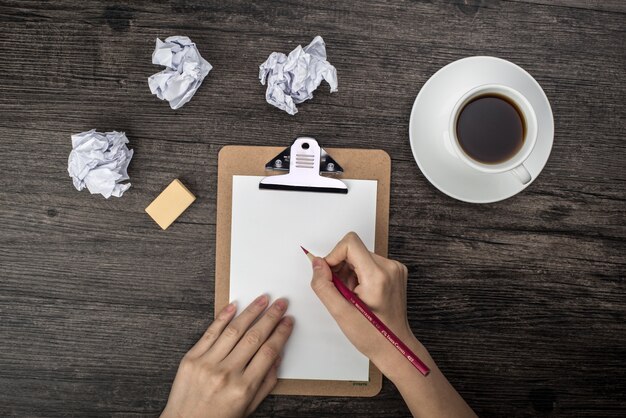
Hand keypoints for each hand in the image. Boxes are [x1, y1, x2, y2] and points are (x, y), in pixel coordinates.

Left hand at [161, 295, 292, 417]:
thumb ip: (266, 382)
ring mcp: (207, 364)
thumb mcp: (249, 407)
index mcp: (243, 388)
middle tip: (280, 304)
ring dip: (251, 311)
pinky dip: (223, 317)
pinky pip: (210, 332)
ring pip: (234, 330)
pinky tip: (234, 306)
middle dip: (271, 317)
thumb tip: (277, 356)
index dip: (281, 333)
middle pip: (255, 337)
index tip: (288, 322)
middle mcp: (226, 373)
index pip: (269, 352)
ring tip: (263, 299)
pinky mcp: (191, 358)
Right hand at [310, 233, 475, 416]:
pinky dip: (359, 275)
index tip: (329, 274)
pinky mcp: (394, 272)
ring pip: (359, 256)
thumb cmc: (372, 335)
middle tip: (341, 291)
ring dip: (349, 272)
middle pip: (354, 250)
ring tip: (351, 295)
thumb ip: (323, 285)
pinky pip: (368, 263)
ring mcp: (394, 269)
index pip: (350, 243)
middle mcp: (390, 267)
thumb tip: (316, 263)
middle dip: (340, 267)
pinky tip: (360, 294)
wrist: (395, 348)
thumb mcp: (340, 313)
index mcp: (378, 275)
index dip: (333, 256)